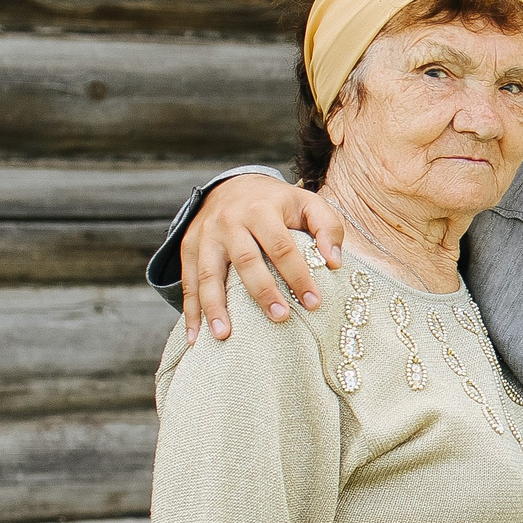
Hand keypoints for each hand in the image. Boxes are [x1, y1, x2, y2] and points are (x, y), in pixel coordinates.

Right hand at [182, 175, 348, 343]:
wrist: (231, 185)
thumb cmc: (278, 203)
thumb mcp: (307, 203)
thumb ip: (327, 227)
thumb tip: (334, 262)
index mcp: (261, 210)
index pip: (281, 246)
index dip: (298, 274)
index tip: (313, 303)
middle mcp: (229, 222)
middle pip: (245, 260)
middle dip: (262, 291)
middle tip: (280, 318)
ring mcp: (205, 236)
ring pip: (208, 274)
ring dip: (215, 307)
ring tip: (223, 336)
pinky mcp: (188, 248)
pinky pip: (188, 282)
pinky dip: (191, 311)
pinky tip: (195, 337)